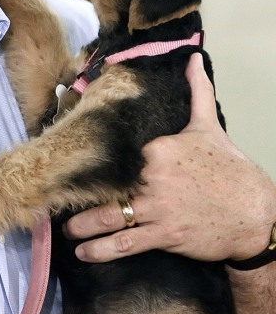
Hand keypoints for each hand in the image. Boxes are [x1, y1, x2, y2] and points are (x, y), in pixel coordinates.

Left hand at [65, 53, 275, 262]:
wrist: (255, 212)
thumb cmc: (230, 170)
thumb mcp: (209, 127)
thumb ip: (197, 92)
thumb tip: (194, 59)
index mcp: (158, 148)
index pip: (115, 153)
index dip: (92, 161)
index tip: (71, 165)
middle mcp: (153, 177)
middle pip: (105, 186)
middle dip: (78, 195)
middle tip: (57, 200)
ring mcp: (157, 208)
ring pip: (109, 217)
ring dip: (82, 226)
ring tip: (66, 230)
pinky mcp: (164, 234)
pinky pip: (125, 243)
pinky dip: (101, 250)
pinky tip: (84, 253)